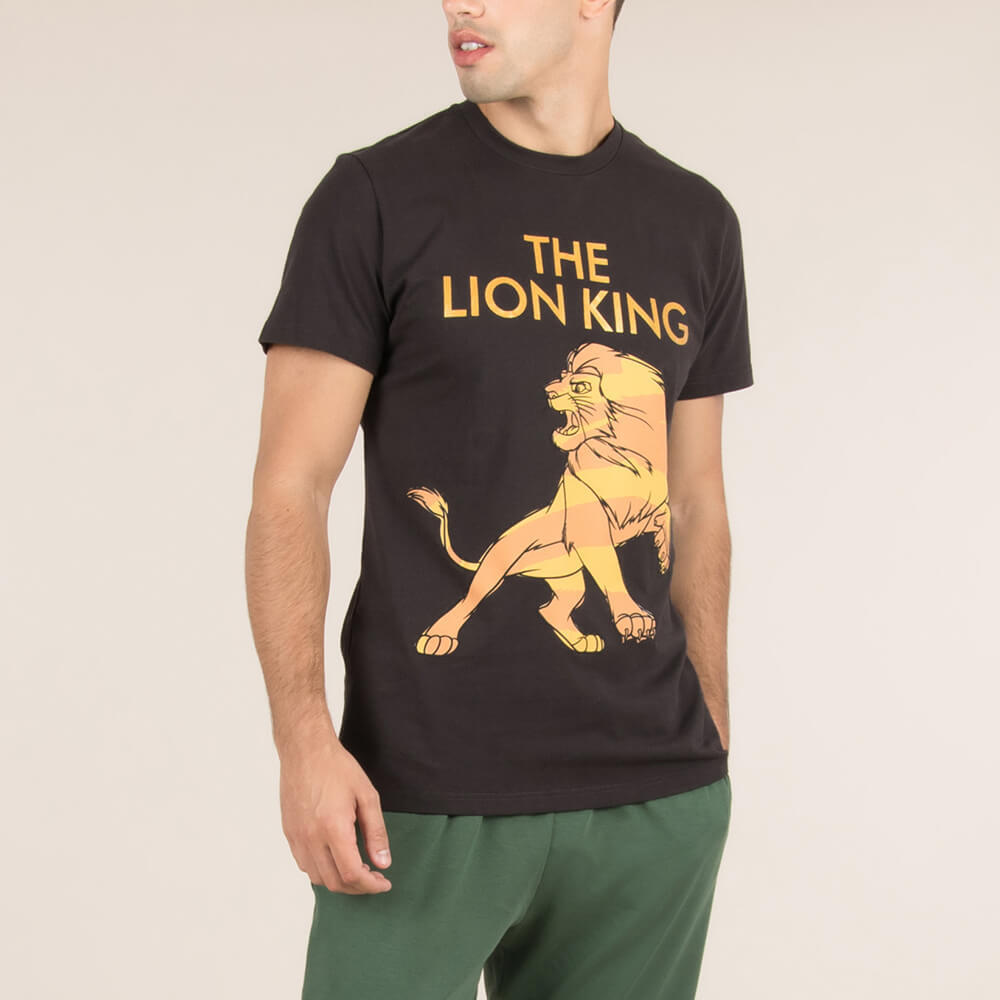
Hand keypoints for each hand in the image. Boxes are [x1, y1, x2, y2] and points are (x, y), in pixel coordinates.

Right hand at [279, 737, 392, 893]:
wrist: (304, 750)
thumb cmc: (337, 768)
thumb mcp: (367, 795)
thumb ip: (376, 832)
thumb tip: (383, 862)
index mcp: (333, 828)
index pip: (351, 874)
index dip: (370, 885)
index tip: (384, 883)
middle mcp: (311, 838)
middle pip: (334, 882)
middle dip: (357, 887)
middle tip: (374, 877)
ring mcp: (297, 837)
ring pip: (317, 877)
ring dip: (338, 881)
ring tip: (357, 868)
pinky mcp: (289, 833)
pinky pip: (304, 864)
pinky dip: (322, 870)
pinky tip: (336, 857)